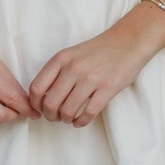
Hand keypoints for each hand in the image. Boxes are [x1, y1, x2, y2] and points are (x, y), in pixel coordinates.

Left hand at [27, 7, 164, 127]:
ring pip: (67, 111)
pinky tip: (81, 121)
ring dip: (66, 120)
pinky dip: (81, 122)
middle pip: (50, 103)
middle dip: (50, 116)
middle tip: (56, 117)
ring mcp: (90, 79)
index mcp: (61, 59)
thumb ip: (57, 71)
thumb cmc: (98, 50)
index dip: (35, 104)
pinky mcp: (107, 89)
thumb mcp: (71, 54)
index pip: (36, 88)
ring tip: (69, 119)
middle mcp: (73, 68)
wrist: (128, 41)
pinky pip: (88, 114)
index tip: (40, 110)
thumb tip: (42, 97)